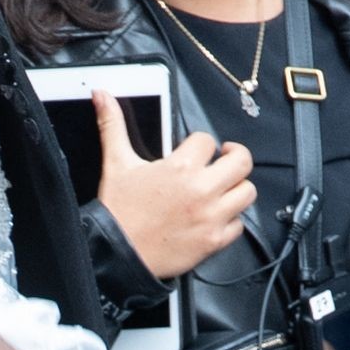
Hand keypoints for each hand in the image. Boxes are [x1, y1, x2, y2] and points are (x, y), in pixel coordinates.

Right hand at [94, 88, 255, 278]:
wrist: (116, 253)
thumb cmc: (118, 210)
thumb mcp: (116, 163)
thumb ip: (112, 125)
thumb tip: (102, 96)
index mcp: (180, 167)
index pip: (207, 140)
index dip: (200, 143)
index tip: (194, 150)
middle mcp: (202, 190)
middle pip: (242, 162)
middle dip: (234, 157)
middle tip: (223, 160)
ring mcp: (212, 216)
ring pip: (247, 192)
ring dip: (236, 187)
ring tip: (221, 188)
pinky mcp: (214, 240)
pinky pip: (239, 224)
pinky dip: (230, 219)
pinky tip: (213, 216)